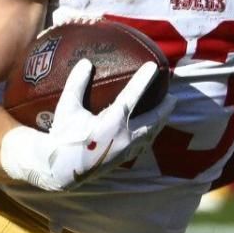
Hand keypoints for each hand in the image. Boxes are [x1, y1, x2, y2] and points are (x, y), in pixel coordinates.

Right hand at [0, 60, 172, 190]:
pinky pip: (143, 144)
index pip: (131, 96)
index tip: (153, 67)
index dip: (143, 80)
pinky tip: (151, 130)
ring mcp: (126, 150)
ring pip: (150, 133)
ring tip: (167, 111)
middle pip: (153, 119)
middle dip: (164, 107)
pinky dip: (150, 134)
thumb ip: (76, 84)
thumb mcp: (66, 108)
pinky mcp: (123, 159)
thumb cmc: (63, 136)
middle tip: (172, 96)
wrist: (61, 169)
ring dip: (160, 121)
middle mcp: (124, 137)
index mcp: (111, 122)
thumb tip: (85, 62)